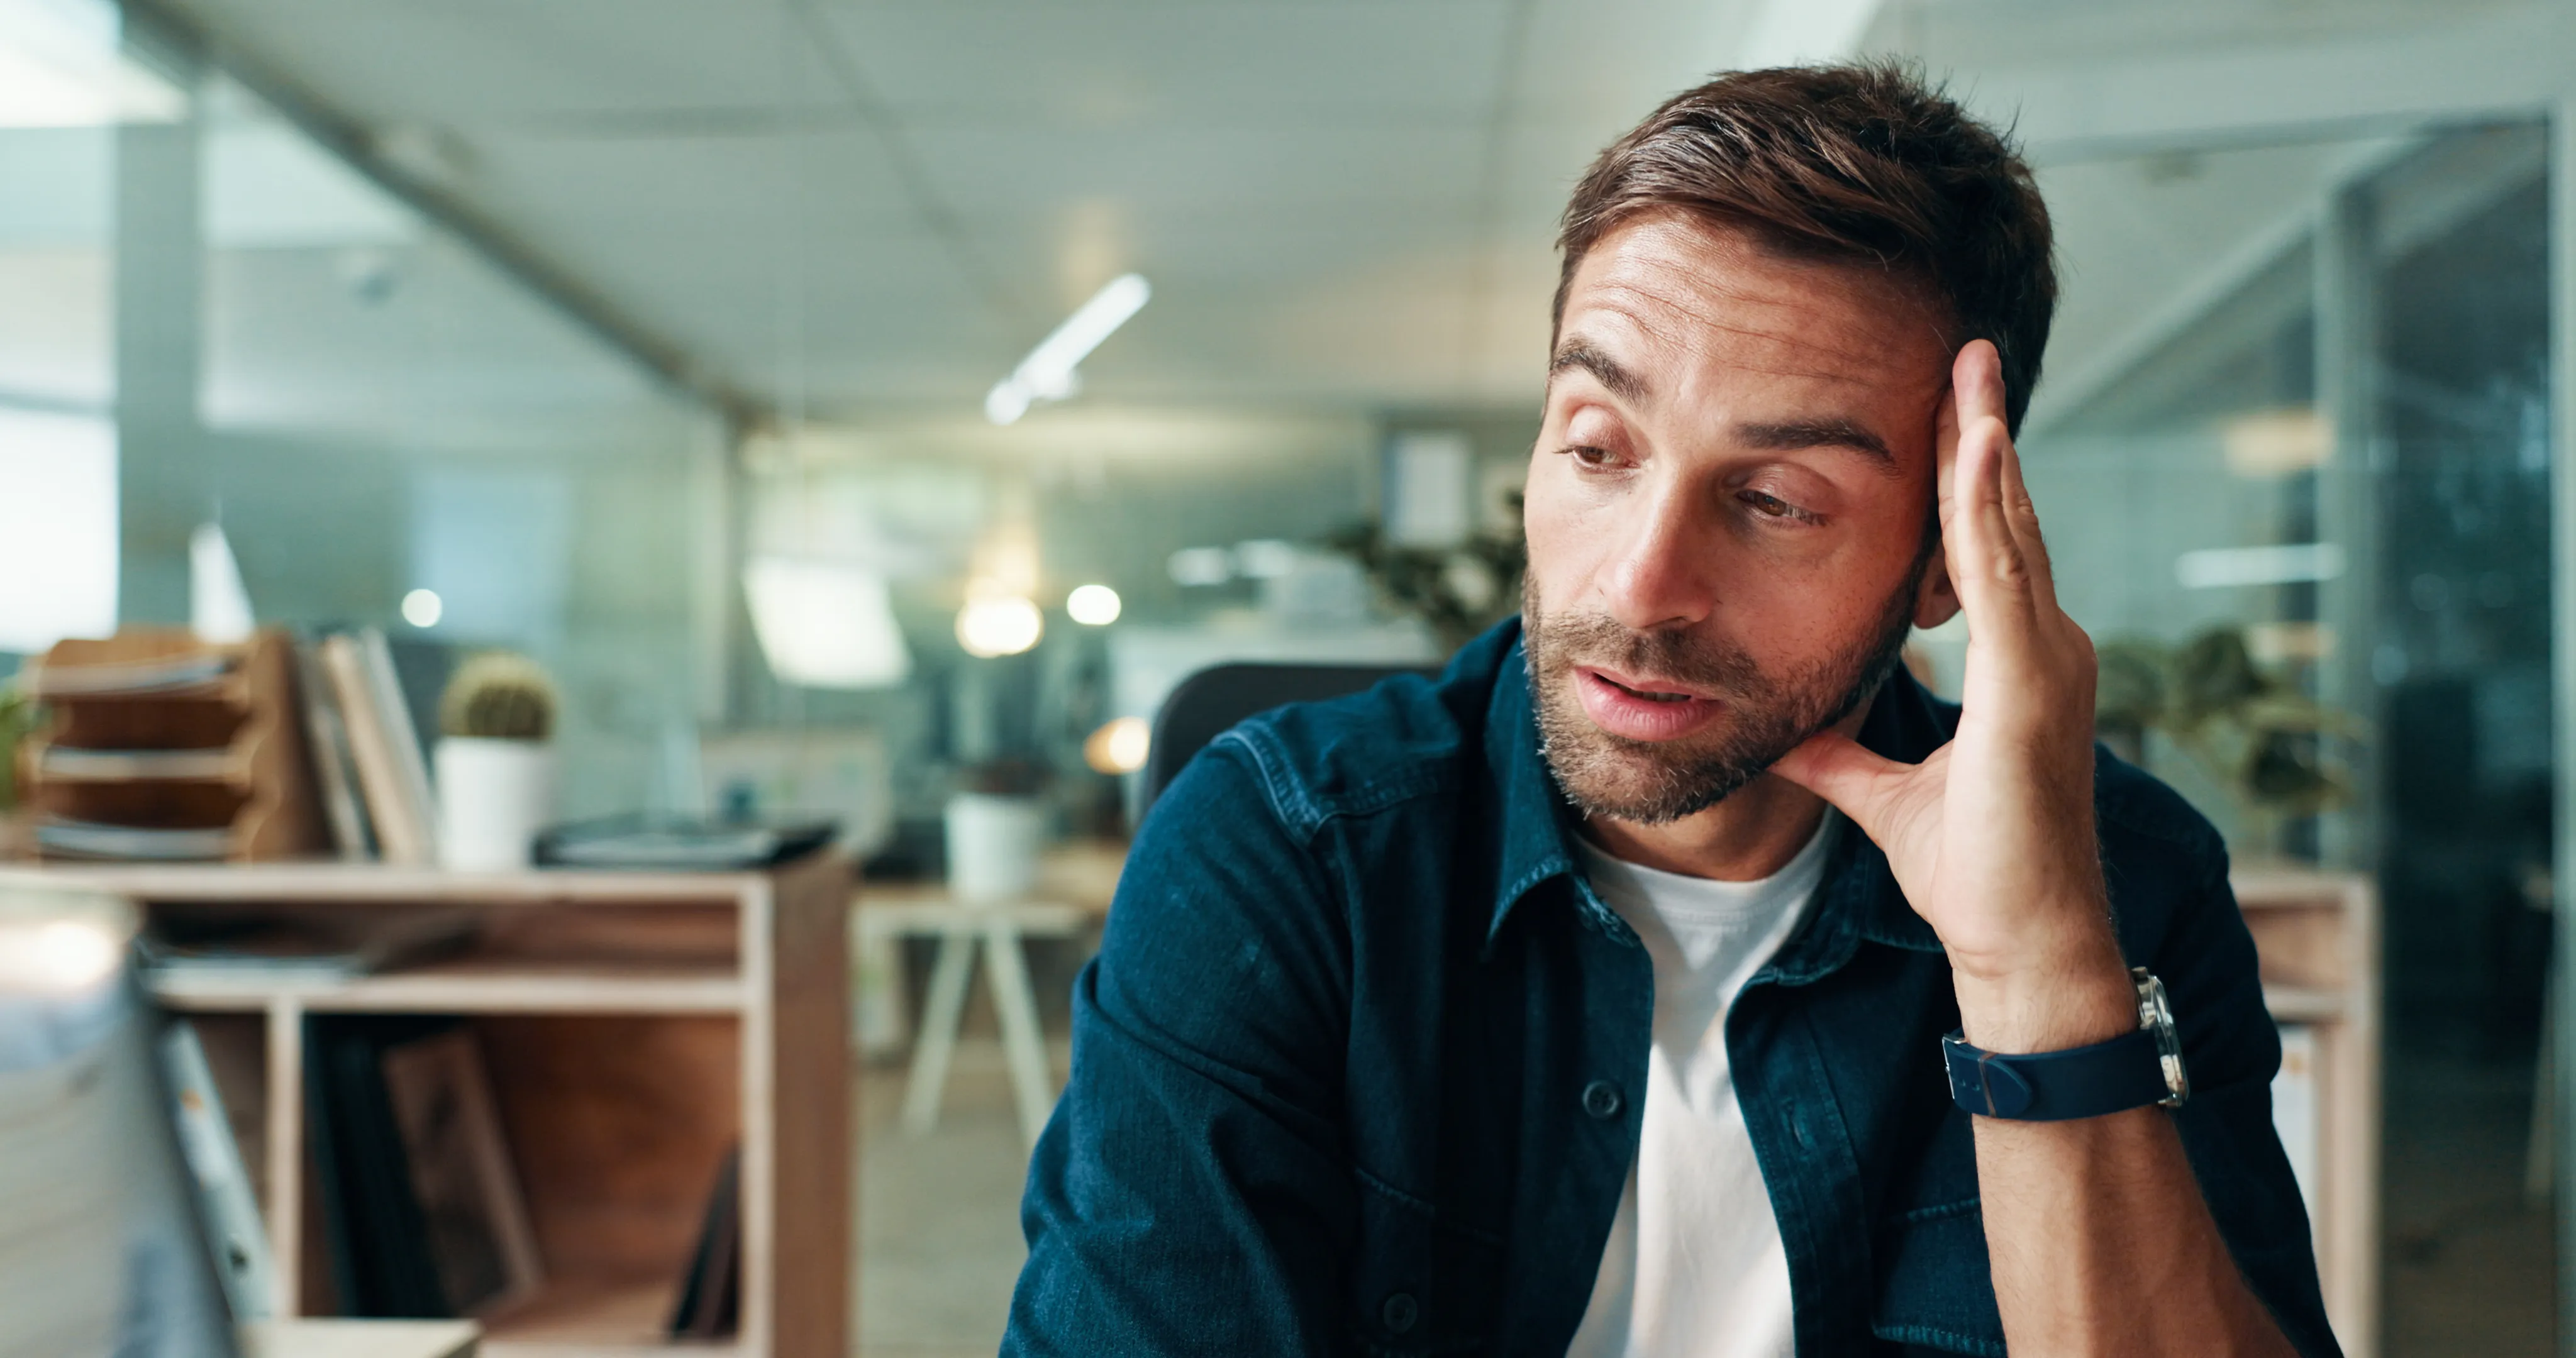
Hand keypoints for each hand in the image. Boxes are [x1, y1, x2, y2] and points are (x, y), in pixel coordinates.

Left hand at [1772, 340, 2130, 1050]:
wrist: (2023, 942)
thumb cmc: (1975, 874)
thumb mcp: (1884, 795)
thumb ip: (1841, 755)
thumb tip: (1787, 731)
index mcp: (2019, 663)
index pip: (1984, 549)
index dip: (1968, 478)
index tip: (1950, 410)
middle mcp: (2046, 647)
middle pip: (2004, 520)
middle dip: (1983, 434)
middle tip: (1968, 353)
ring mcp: (2048, 660)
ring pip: (2009, 532)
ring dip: (1987, 447)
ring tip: (1971, 373)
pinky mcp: (2033, 684)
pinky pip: (2006, 576)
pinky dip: (1990, 509)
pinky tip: (1976, 450)